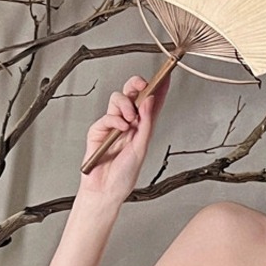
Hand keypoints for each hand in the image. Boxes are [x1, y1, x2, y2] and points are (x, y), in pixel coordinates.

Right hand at [79, 70, 171, 204]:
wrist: (106, 190)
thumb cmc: (124, 175)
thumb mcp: (142, 148)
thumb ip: (146, 124)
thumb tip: (150, 101)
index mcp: (141, 128)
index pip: (151, 104)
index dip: (158, 88)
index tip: (166, 75)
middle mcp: (128, 123)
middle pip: (131, 94)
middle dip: (137, 85)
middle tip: (143, 86)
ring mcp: (112, 126)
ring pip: (118, 99)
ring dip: (126, 105)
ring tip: (129, 120)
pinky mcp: (98, 130)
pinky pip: (106, 116)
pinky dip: (115, 120)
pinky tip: (121, 128)